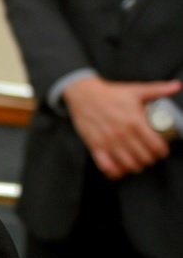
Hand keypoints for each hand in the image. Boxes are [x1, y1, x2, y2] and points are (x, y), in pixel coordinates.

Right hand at [63, 76, 180, 178]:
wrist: (84, 95)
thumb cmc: (110, 94)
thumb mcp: (136, 90)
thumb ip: (159, 89)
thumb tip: (176, 86)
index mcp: (135, 122)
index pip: (155, 146)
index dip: (162, 152)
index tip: (162, 151)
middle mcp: (122, 134)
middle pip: (144, 158)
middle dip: (150, 160)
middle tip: (150, 157)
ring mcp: (108, 142)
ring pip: (128, 165)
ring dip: (135, 166)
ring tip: (137, 162)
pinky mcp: (95, 146)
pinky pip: (107, 166)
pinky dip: (115, 172)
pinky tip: (119, 169)